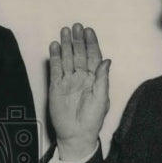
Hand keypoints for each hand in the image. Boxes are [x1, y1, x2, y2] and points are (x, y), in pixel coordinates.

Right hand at [48, 23, 109, 161]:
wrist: (76, 135)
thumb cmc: (92, 119)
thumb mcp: (102, 99)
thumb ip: (102, 79)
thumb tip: (107, 60)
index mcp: (94, 78)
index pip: (93, 56)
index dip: (91, 43)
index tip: (89, 31)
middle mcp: (81, 77)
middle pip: (79, 54)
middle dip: (77, 40)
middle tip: (76, 27)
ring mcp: (68, 81)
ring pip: (66, 58)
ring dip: (65, 45)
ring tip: (64, 31)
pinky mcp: (56, 86)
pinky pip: (55, 69)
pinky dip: (55, 57)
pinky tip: (54, 46)